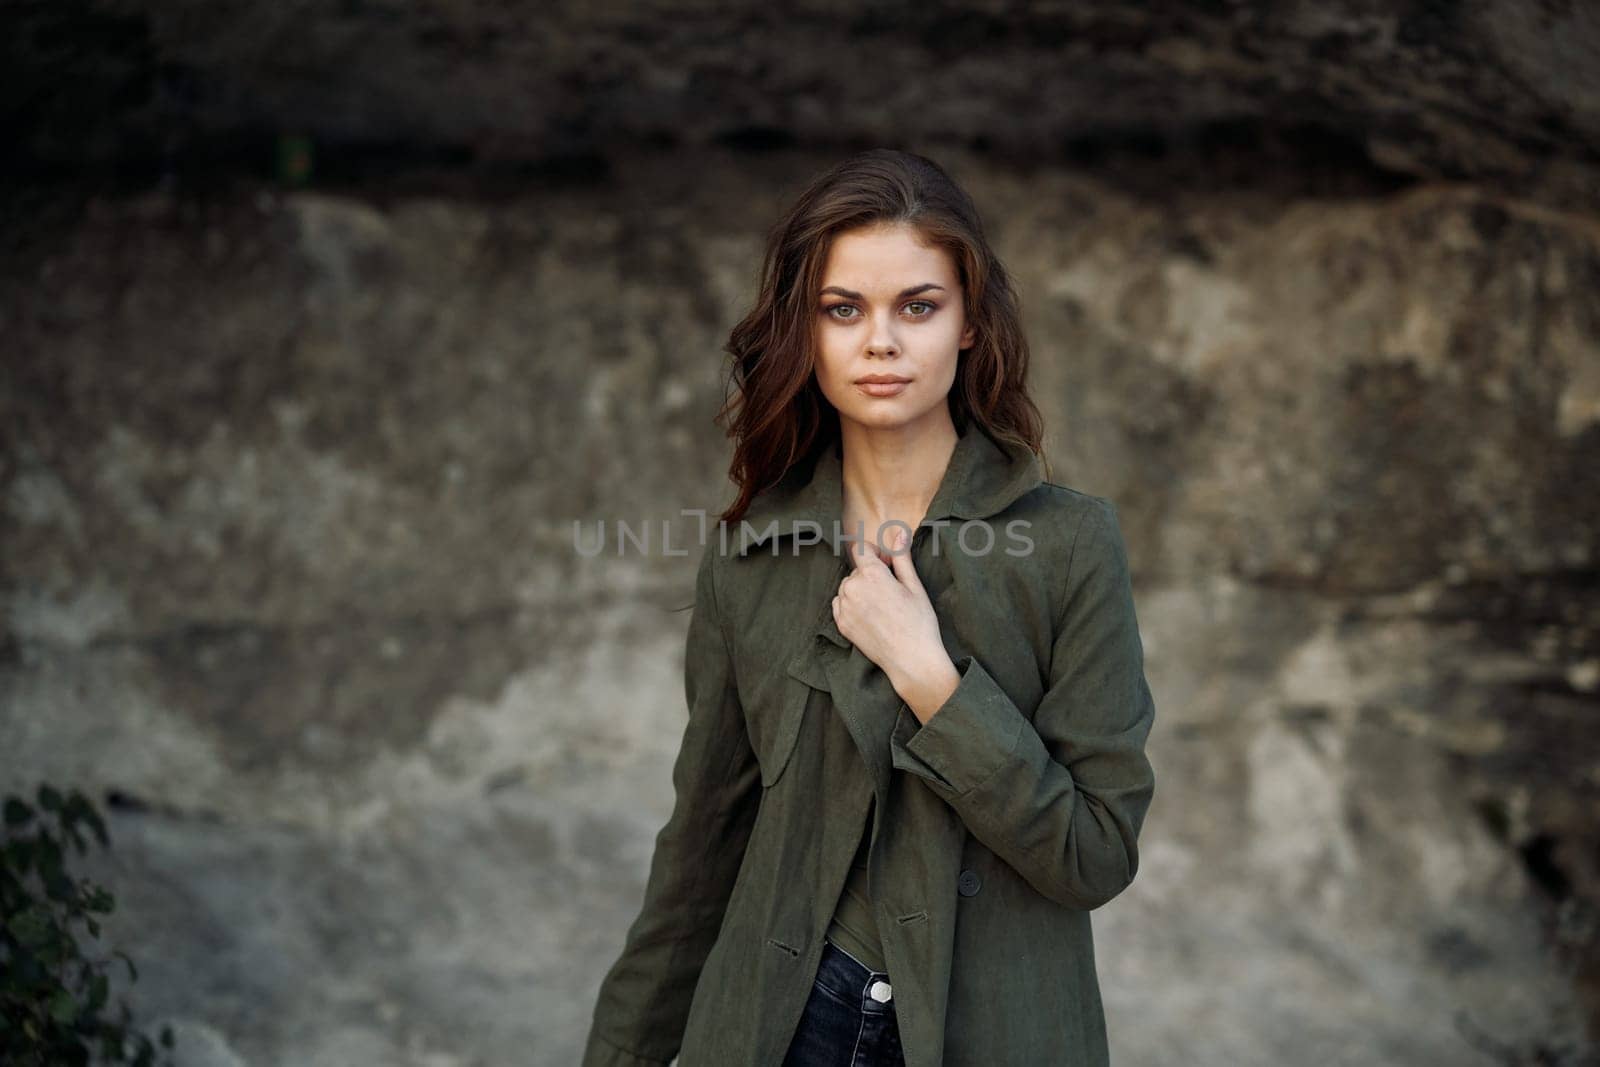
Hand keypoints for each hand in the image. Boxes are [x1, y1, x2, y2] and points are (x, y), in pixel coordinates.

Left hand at [832, 527, 960, 722]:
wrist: (911, 659)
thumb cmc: (918, 622)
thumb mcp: (914, 585)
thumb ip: (901, 557)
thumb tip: (899, 531)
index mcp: (872, 574)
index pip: (861, 549)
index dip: (875, 553)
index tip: (887, 565)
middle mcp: (853, 587)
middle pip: (857, 570)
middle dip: (870, 574)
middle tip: (890, 592)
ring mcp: (844, 607)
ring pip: (847, 587)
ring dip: (860, 590)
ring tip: (881, 607)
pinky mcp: (841, 624)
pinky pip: (841, 604)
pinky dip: (852, 605)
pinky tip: (870, 616)